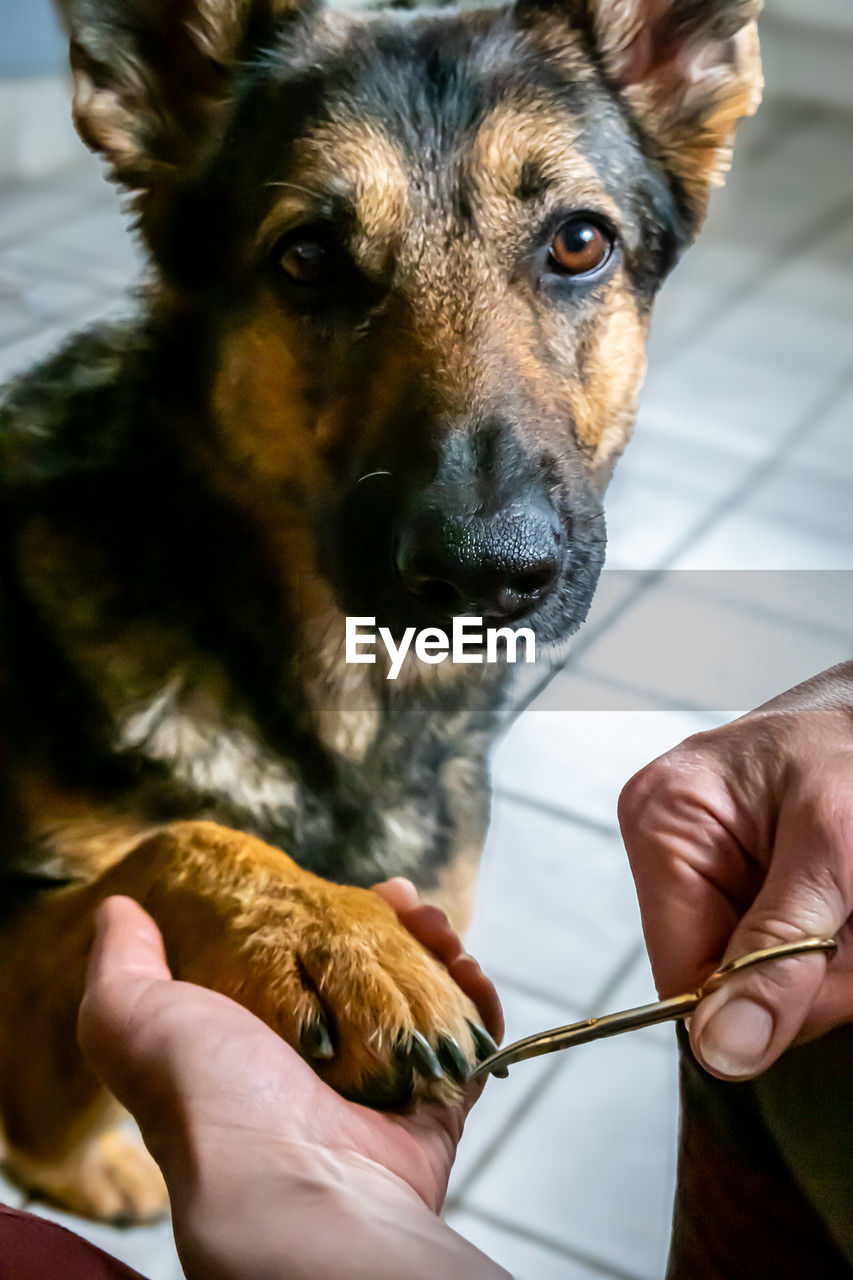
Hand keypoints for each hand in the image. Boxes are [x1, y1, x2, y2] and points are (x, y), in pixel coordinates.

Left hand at [78, 887, 504, 1279]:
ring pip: (424, 1006)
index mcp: (257, 1048)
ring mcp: (382, 1094)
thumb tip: (119, 910)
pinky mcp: (433, 1114)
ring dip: (440, 955)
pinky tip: (469, 968)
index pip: (304, 966)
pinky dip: (479, 1005)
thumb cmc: (208, 1101)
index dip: (330, 919)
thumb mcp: (137, 1018)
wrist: (290, 1187)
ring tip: (440, 927)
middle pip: (372, 980)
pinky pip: (470, 1049)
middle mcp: (321, 1072)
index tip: (354, 888)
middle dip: (396, 930)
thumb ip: (123, 966)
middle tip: (408, 901)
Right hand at [618, 663, 852, 1080]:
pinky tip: (847, 902)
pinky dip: (836, 945)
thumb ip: (780, 946)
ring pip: (768, 975)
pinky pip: (786, 951)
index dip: (762, 998)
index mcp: (663, 825)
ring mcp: (709, 867)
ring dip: (835, 960)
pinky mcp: (748, 882)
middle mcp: (672, 850)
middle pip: (729, 980)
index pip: (681, 975)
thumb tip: (723, 1047)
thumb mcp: (830, 847)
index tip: (832, 963)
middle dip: (814, 970)